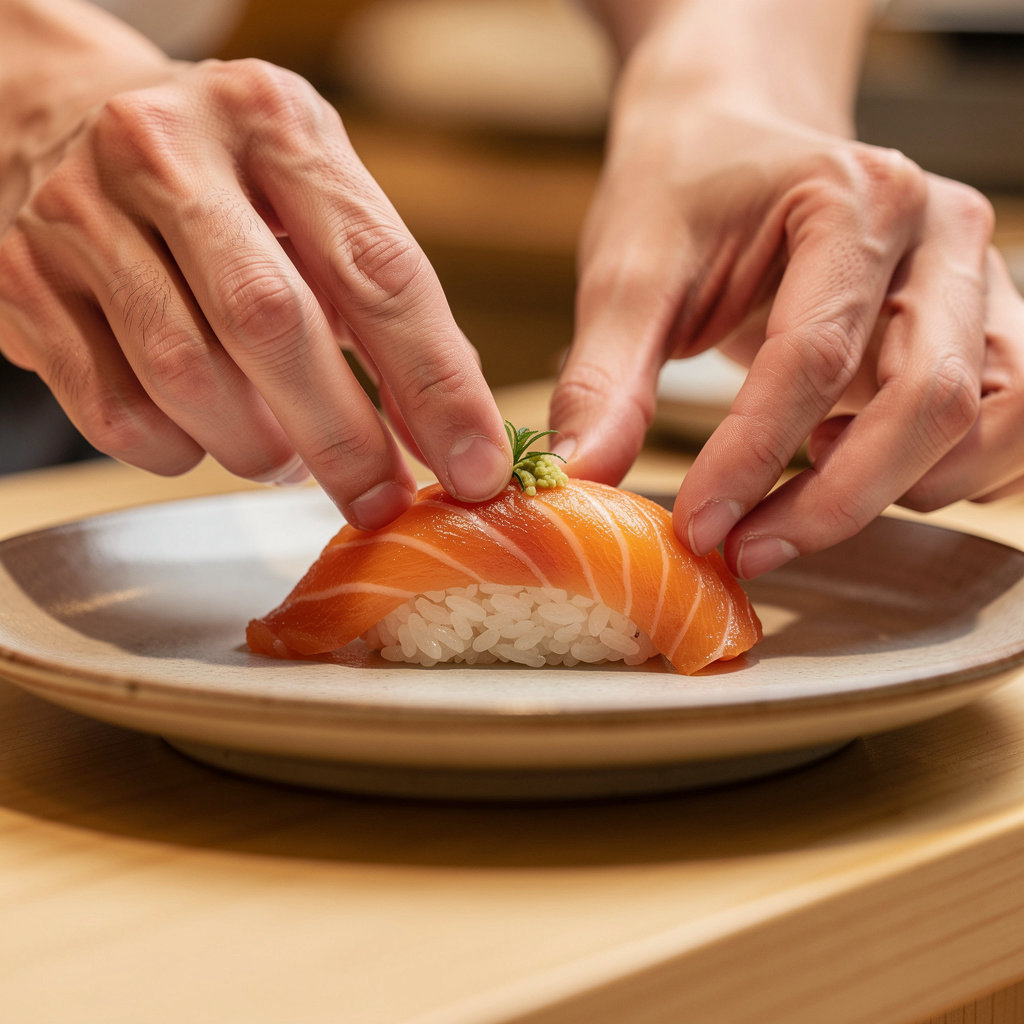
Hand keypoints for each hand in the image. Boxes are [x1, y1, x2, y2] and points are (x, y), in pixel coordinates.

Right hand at [0, 56, 510, 526]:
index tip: (475, 468)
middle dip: (343, 437)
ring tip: (284, 456)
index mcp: (274, 122)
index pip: (378, 272)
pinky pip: (112, 409)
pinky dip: (174, 450)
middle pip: (272, 324)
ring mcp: (81, 210)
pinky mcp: (22, 277)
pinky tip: (202, 436)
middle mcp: (170, 150)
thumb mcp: (313, 200)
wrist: (61, 116)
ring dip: (254, 446)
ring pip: (186, 373)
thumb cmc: (224, 179)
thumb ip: (379, 307)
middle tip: (380, 500)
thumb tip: (449, 432)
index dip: (436, 385)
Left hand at [551, 93, 1022, 575]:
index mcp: (853, 199)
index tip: (697, 528)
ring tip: (797, 504)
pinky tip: (857, 471)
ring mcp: (976, 279)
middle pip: (929, 399)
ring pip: (989, 420)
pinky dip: (944, 473)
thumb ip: (606, 376)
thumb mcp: (629, 271)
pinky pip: (1007, 422)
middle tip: (744, 550)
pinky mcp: (982, 324)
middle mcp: (939, 234)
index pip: (815, 357)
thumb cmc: (683, 193)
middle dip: (835, 501)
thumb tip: (582, 478)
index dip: (754, 460)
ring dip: (898, 491)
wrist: (731, 138)